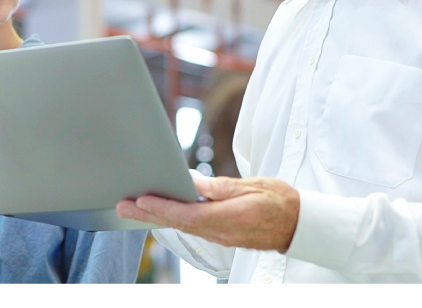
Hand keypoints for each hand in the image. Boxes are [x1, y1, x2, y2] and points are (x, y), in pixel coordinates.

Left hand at [116, 176, 299, 252]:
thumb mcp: (253, 185)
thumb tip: (192, 184)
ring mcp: (222, 237)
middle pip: (179, 223)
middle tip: (122, 206)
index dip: (163, 208)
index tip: (142, 199)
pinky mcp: (223, 235)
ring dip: (156, 216)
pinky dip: (173, 220)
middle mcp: (223, 232)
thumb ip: (220, 188)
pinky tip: (159, 213)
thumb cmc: (280, 200)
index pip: (189, 215)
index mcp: (231, 217)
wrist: (299, 223)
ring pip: (183, 226)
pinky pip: (193, 228)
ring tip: (132, 207)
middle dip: (149, 213)